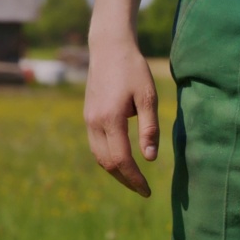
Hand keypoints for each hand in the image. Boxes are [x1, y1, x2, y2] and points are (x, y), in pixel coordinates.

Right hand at [83, 37, 158, 196]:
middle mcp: (94, 122)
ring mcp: (88, 119)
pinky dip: (108, 158)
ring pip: (98, 156)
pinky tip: (122, 162)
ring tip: (134, 180)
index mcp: (110, 119)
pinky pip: (95, 145)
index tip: (148, 190)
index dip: (134, 178)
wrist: (109, 49)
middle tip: (143, 190)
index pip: (121, 160)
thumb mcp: (148, 97)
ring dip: (115, 171)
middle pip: (106, 163)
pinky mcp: (88, 116)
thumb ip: (149, 128)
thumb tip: (151, 159)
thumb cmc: (133, 70)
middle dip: (125, 180)